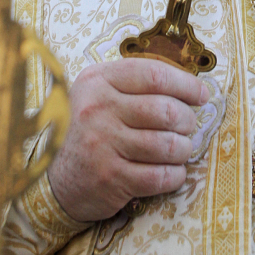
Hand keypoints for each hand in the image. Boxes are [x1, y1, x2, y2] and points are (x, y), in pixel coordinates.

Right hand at [48, 58, 208, 221]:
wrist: (53, 178)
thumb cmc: (87, 129)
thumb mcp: (99, 93)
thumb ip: (135, 83)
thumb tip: (189, 85)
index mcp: (99, 81)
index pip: (155, 76)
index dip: (186, 85)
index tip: (201, 95)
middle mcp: (99, 110)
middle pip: (166, 110)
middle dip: (187, 120)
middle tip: (187, 126)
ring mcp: (104, 145)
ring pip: (168, 144)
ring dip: (184, 149)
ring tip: (180, 150)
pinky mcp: (111, 179)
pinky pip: (160, 176)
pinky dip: (176, 175)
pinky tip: (173, 172)